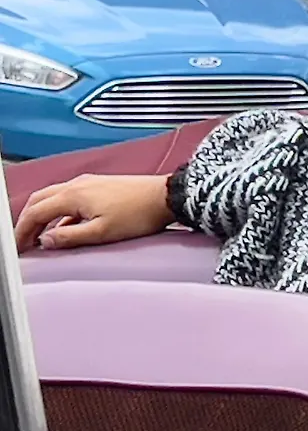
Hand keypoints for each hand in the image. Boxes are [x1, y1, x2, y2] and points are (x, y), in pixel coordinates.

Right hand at [14, 174, 174, 252]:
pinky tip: (67, 227)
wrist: (166, 196)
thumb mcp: (101, 232)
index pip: (35, 212)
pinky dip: (60, 212)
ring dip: (43, 215)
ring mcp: (89, 182)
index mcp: (73, 195)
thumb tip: (45, 240)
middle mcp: (77, 185)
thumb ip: (69, 237)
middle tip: (23, 241)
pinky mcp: (101, 185)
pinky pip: (70, 197)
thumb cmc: (138, 214)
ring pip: (54, 197)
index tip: (18, 247)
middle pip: (40, 201)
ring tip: (40, 236)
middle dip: (27, 221)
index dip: (22, 231)